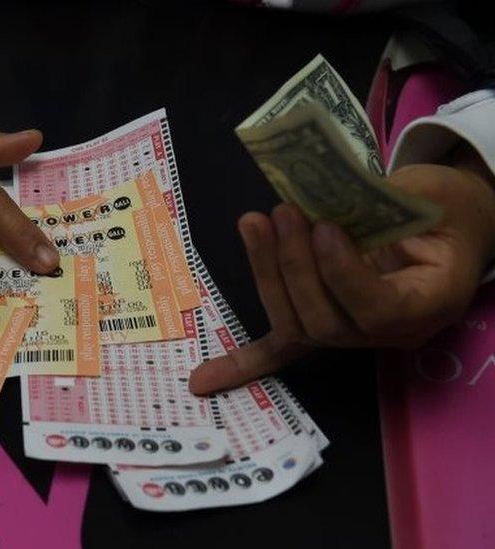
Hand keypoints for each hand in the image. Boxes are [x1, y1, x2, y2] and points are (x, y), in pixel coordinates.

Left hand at [190, 149, 494, 394]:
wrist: (450, 224)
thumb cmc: (443, 207)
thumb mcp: (426, 193)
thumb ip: (381, 200)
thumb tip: (315, 193)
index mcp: (430, 303)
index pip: (377, 309)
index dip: (342, 273)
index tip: (325, 228)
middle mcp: (390, 333)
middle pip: (326, 323)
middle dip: (294, 267)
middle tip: (282, 213)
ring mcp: (354, 336)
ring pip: (297, 326)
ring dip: (267, 274)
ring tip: (254, 223)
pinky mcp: (324, 327)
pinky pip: (282, 351)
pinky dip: (242, 362)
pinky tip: (203, 380)